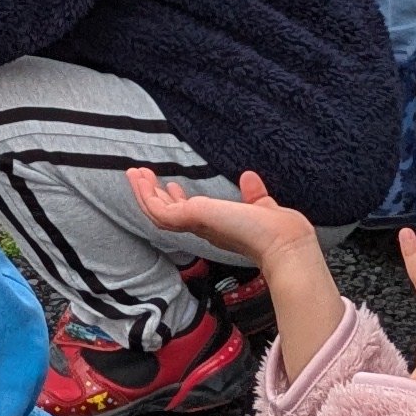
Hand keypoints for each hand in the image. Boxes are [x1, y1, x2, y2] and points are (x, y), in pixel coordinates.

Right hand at [130, 168, 343, 371]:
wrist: (282, 242)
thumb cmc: (278, 229)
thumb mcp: (262, 205)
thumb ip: (254, 194)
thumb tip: (248, 177)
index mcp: (217, 226)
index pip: (190, 215)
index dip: (178, 201)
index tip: (173, 186)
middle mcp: (202, 228)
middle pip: (168, 215)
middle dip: (153, 195)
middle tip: (141, 176)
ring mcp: (193, 225)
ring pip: (157, 213)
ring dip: (143, 192)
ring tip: (132, 173)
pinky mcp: (189, 219)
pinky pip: (158, 210)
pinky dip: (145, 194)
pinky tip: (139, 178)